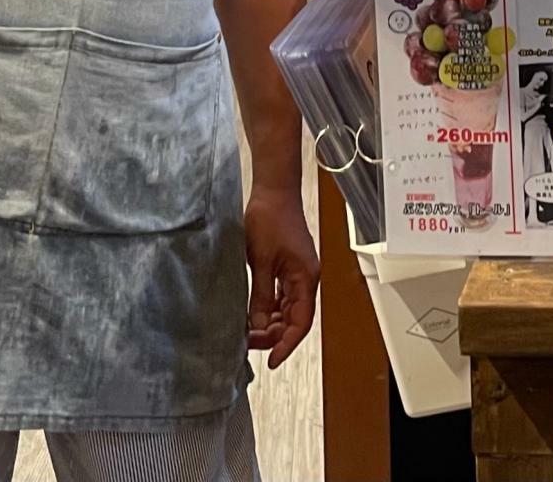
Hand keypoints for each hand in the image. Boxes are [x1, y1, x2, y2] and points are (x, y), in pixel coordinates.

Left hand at [243, 185, 318, 368]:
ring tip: (247, 331)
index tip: (272, 361)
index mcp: (306, 277)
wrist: (274, 191)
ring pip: (287, 310)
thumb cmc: (270, 218)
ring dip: (270, 323)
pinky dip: (268, 309)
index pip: (301, 322)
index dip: (286, 344)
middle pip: (295, 319)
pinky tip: (252, 313)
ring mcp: (297, 272)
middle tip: (248, 343)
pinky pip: (281, 297)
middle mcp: (306, 278)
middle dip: (274, 335)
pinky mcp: (288, 267)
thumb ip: (260, 294)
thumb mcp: (261, 260)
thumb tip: (255, 325)